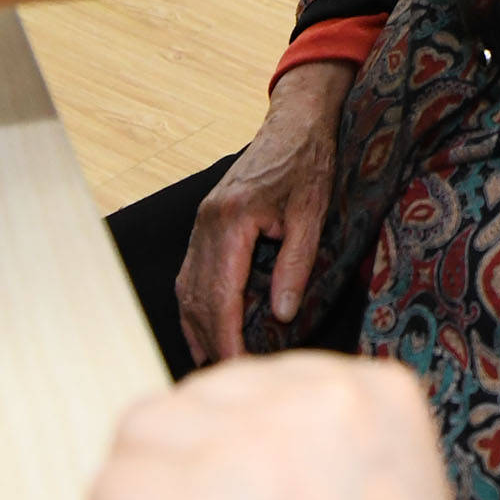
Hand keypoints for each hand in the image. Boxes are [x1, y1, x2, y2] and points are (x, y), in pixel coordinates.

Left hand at [86, 355, 480, 499]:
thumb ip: (317, 461)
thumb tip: (214, 456)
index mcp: (379, 395)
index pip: (255, 386)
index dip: (226, 459)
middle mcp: (319, 401)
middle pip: (192, 404)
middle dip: (181, 482)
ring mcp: (251, 446)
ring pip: (139, 439)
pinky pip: (106, 496)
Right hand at [178, 60, 352, 362]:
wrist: (296, 124)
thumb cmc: (308, 163)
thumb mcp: (312, 214)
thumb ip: (296, 265)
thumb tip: (283, 314)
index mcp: (231, 219)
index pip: (221, 294)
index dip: (227, 335)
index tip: (238, 366)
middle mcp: (207, 222)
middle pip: (198, 295)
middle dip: (210, 338)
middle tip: (228, 375)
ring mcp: (202, 221)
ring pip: (188, 285)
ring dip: (196, 325)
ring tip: (212, 363)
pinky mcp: (206, 221)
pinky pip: (191, 271)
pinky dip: (195, 303)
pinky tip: (204, 326)